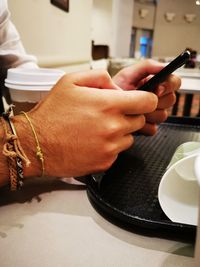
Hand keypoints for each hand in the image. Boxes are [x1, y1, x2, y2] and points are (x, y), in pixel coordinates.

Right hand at [14, 70, 157, 177]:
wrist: (36, 144)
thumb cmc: (51, 114)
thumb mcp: (71, 81)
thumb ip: (99, 77)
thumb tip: (116, 87)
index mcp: (108, 105)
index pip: (148, 101)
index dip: (146, 99)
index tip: (141, 101)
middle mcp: (113, 127)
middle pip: (140, 120)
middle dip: (129, 115)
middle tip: (110, 114)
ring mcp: (110, 147)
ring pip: (130, 137)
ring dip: (120, 132)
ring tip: (98, 129)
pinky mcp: (105, 162)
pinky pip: (118, 152)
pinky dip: (110, 146)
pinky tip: (92, 142)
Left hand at [112, 59, 180, 134]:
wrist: (103, 106)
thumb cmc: (115, 88)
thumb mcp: (128, 74)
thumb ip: (147, 66)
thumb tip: (164, 66)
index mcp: (157, 84)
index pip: (175, 82)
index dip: (169, 85)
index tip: (157, 88)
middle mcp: (158, 99)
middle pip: (171, 100)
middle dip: (155, 100)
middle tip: (140, 98)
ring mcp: (154, 114)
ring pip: (162, 115)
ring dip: (147, 113)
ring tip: (132, 108)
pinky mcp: (148, 127)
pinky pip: (153, 129)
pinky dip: (142, 125)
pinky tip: (132, 119)